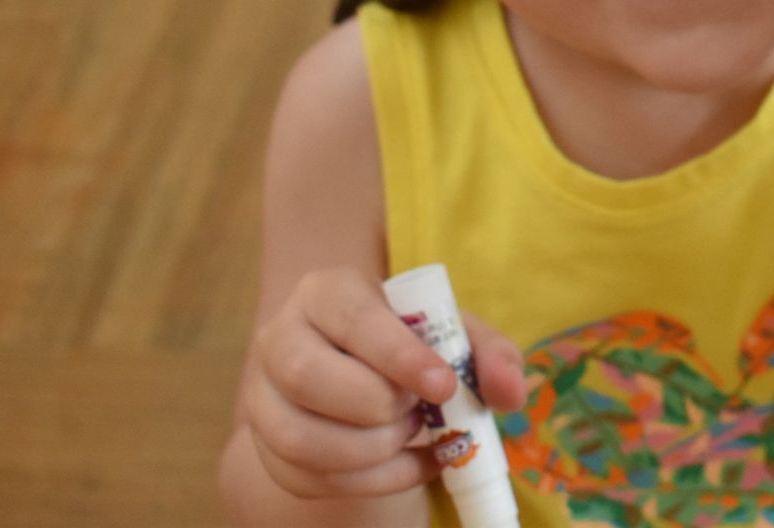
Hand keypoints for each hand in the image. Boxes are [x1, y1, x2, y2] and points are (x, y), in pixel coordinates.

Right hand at [242, 268, 526, 500]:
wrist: (361, 366)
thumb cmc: (411, 341)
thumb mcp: (455, 333)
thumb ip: (490, 355)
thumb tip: (510, 392)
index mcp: (326, 292)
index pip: (351, 317)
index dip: (397, 354)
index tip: (444, 385)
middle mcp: (280, 338)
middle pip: (306, 376)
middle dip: (377, 404)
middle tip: (418, 409)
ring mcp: (264, 397)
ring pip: (299, 438)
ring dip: (371, 449)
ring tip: (411, 432)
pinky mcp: (267, 448)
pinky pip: (310, 478)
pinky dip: (375, 481)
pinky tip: (411, 461)